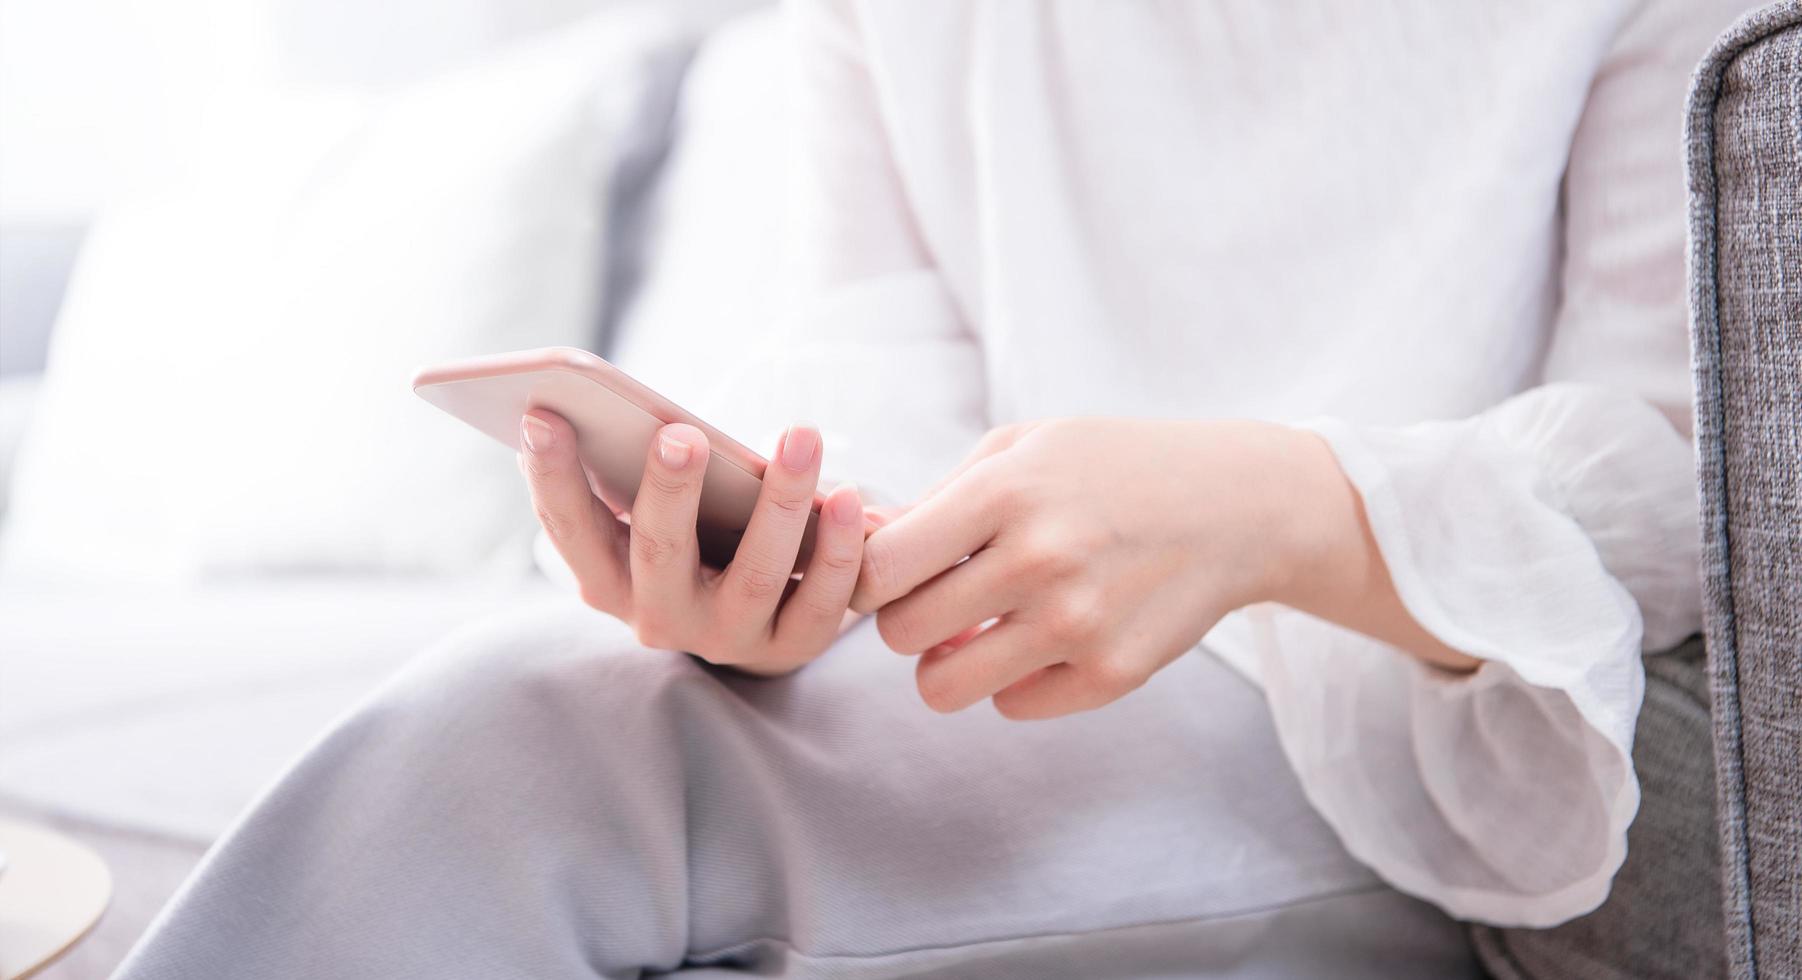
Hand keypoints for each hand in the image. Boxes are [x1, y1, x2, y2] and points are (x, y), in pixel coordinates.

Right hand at [520, 410, 863, 675]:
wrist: (755, 625)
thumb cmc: (694, 540)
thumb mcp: (650, 515)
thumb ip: (625, 472)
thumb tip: (589, 408)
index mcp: (606, 578)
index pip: (569, 529)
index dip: (551, 476)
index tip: (539, 414)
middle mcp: (657, 616)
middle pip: (658, 552)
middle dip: (668, 491)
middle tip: (680, 433)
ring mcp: (725, 638)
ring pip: (754, 573)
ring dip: (781, 501)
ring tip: (800, 435)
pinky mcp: (789, 649)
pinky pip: (818, 602)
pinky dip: (836, 550)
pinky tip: (848, 498)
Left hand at [852, 418, 1475, 718]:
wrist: (1236, 504)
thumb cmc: (1110, 467)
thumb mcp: (1022, 451)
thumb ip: (934, 500)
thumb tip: (852, 542)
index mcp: (1005, 493)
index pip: (880, 569)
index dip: (869, 578)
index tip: (890, 573)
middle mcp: (1039, 560)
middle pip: (901, 633)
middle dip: (909, 620)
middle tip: (942, 599)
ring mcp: (1079, 624)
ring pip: (943, 687)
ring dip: (948, 664)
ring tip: (975, 631)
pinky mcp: (1113, 673)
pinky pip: (1012, 706)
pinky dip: (1013, 681)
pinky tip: (1040, 641)